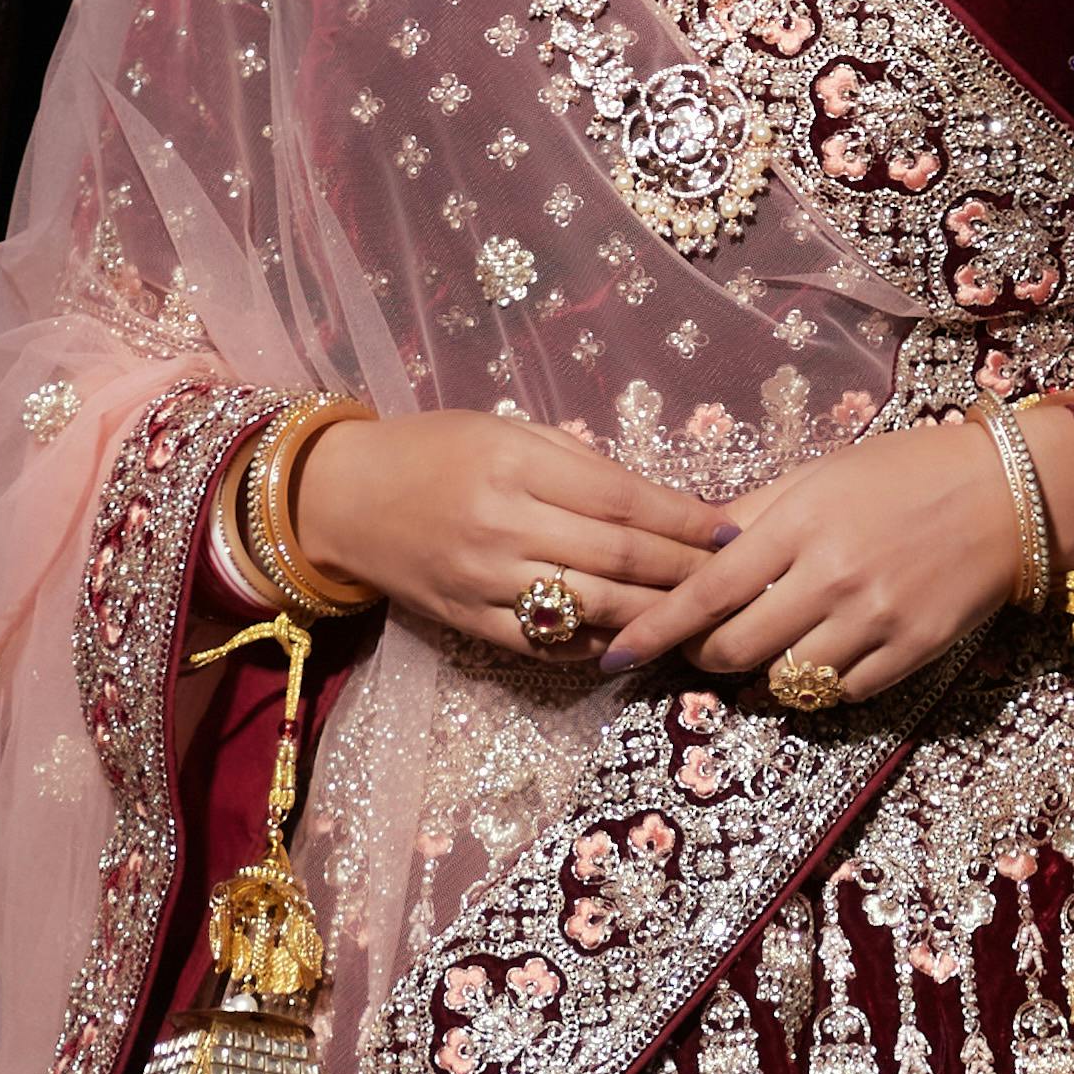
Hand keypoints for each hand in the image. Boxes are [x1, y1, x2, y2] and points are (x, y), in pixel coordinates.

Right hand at [292, 408, 717, 653]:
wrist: (342, 498)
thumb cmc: (434, 450)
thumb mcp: (505, 429)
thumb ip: (579, 464)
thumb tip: (661, 504)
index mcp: (514, 462)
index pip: (623, 499)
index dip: (685, 519)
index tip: (729, 528)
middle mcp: (501, 523)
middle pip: (618, 558)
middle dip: (685, 570)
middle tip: (730, 577)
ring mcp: (483, 580)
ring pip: (592, 608)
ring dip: (655, 615)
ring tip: (697, 613)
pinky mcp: (468, 623)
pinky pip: (549, 643)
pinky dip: (599, 644)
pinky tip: (633, 638)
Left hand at [605, 408, 1073, 705]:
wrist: (1006, 496)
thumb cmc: (903, 475)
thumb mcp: (819, 477)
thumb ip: (751, 516)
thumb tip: (684, 548)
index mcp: (800, 525)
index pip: (705, 592)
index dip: (653, 631)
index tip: (615, 656)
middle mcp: (832, 578)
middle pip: (735, 650)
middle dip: (705, 656)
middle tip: (702, 646)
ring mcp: (874, 620)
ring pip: (785, 679)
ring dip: (761, 673)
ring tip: (764, 649)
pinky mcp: (912, 653)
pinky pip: (840, 693)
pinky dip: (816, 685)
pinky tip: (817, 658)